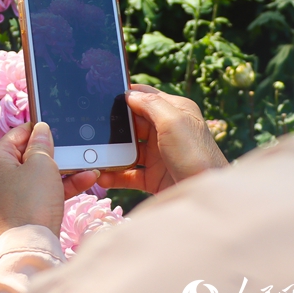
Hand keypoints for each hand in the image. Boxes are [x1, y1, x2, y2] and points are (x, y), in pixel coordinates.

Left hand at [0, 122, 98, 238]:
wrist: (31, 246)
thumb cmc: (31, 202)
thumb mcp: (41, 165)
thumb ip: (41, 144)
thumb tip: (40, 130)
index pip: (16, 135)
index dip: (37, 129)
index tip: (55, 125)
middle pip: (28, 155)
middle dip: (54, 152)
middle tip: (73, 146)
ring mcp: (9, 193)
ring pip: (38, 174)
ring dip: (63, 169)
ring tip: (86, 163)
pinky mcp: (22, 208)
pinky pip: (42, 190)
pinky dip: (61, 185)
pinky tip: (86, 179)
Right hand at [96, 84, 228, 193]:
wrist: (203, 198)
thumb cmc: (195, 156)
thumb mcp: (174, 122)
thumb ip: (151, 104)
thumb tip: (129, 93)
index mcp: (175, 111)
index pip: (145, 96)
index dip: (124, 94)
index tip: (100, 95)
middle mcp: (166, 131)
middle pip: (131, 122)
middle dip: (111, 124)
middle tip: (90, 127)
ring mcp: (158, 155)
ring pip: (126, 148)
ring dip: (109, 151)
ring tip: (92, 154)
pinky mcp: (152, 176)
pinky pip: (127, 173)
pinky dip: (113, 174)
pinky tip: (101, 176)